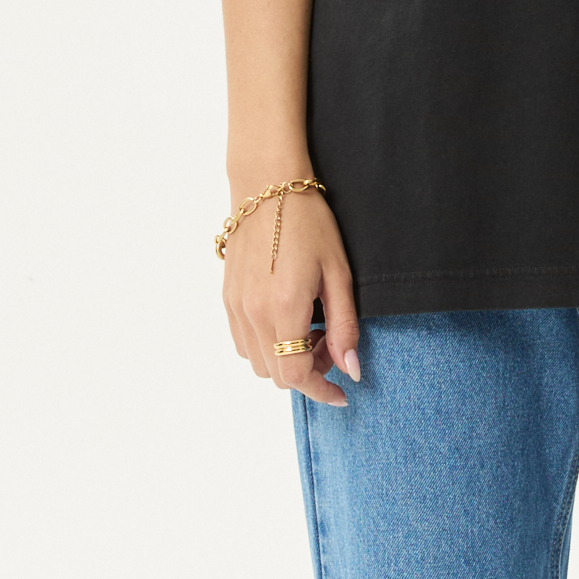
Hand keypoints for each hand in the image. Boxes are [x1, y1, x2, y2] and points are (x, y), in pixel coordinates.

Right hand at [222, 182, 360, 404]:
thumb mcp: (339, 272)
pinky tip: (286, 317)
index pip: (296, 375)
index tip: (342, 393)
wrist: (267, 185)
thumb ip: (344, 325)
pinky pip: (243, 341)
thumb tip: (351, 369)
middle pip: (276, 376)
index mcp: (284, 309)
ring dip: (284, 358)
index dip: (321, 391)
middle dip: (308, 370)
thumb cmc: (309, 221)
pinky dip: (265, 344)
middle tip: (331, 341)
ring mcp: (235, 307)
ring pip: (257, 362)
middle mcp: (253, 314)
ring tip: (309, 325)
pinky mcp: (227, 297)